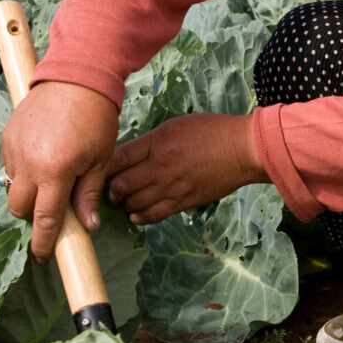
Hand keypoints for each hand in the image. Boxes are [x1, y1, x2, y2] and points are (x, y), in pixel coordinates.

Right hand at [2, 81, 119, 261]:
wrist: (77, 78)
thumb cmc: (96, 118)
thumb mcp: (100, 159)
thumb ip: (89, 194)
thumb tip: (89, 225)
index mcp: (54, 172)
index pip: (44, 219)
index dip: (43, 242)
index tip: (43, 257)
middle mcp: (28, 163)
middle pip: (19, 208)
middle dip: (33, 216)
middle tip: (52, 209)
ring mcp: (14, 149)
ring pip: (13, 186)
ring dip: (28, 192)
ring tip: (51, 178)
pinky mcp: (7, 136)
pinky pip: (10, 165)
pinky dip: (23, 171)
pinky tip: (43, 158)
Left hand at [106, 113, 266, 225]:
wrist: (241, 149)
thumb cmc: (210, 131)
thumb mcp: (175, 126)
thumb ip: (151, 141)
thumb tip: (130, 155)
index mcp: (156, 143)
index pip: (117, 159)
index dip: (103, 168)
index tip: (100, 170)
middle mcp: (159, 167)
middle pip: (120, 185)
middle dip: (109, 191)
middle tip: (110, 190)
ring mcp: (171, 187)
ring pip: (133, 204)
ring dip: (124, 205)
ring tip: (124, 201)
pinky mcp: (183, 202)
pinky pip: (153, 216)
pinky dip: (140, 217)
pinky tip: (136, 214)